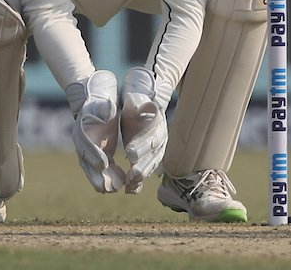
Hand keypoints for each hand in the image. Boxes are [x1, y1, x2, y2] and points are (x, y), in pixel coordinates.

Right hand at [66, 69, 125, 193]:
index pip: (86, 143)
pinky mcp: (97, 153)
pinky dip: (107, 177)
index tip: (103, 164)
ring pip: (92, 168)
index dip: (94, 154)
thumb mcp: (103, 101)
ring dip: (101, 180)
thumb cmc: (101, 100)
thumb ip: (104, 108)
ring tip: (112, 190)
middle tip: (106, 188)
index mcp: (83, 128)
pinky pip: (100, 168)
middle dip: (95, 175)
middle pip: (86, 161)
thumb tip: (108, 112)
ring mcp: (88, 149)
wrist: (93, 100)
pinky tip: (118, 185)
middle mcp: (82, 141)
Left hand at [119, 67, 167, 193]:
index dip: (143, 145)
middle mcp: (160, 139)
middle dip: (144, 165)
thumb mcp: (137, 100)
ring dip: (142, 176)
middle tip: (132, 175)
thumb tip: (143, 105)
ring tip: (130, 185)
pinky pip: (146, 172)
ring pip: (152, 165)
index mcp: (158, 124)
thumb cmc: (137, 105)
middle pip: (154, 154)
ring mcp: (157, 151)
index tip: (129, 153)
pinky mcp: (150, 160)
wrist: (143, 111)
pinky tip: (130, 190)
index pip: (153, 136)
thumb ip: (141, 103)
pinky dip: (139, 182)